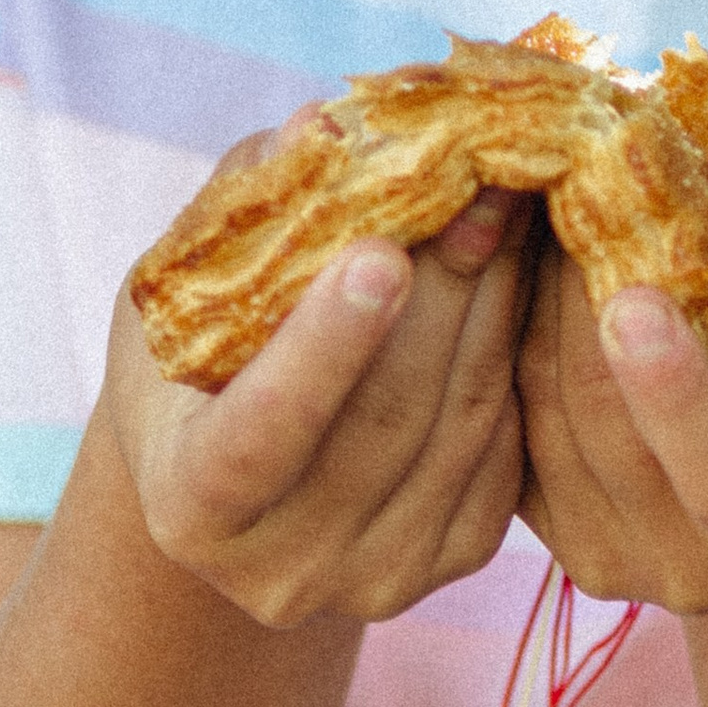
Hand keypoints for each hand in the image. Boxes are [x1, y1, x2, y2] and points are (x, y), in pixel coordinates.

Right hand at [105, 141, 532, 629]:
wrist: (243, 472)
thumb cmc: (200, 354)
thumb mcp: (187, 283)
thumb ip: (245, 208)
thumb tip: (323, 125)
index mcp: (191, 506)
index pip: (261, 435)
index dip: (323, 349)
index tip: (380, 253)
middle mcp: (279, 570)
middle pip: (384, 422)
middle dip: (442, 291)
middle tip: (489, 181)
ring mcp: (373, 580)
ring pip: (460, 429)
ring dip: (495, 307)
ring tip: (512, 206)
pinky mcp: (449, 565)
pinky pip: (504, 450)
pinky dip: (516, 356)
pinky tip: (520, 279)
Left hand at [515, 160, 707, 612]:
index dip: (677, 400)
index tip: (636, 296)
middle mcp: (695, 572)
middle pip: (608, 433)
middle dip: (577, 302)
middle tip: (554, 179)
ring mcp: (610, 559)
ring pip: (543, 416)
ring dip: (531, 301)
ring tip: (536, 199)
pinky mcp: (546, 529)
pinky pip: (508, 419)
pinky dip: (508, 328)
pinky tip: (519, 256)